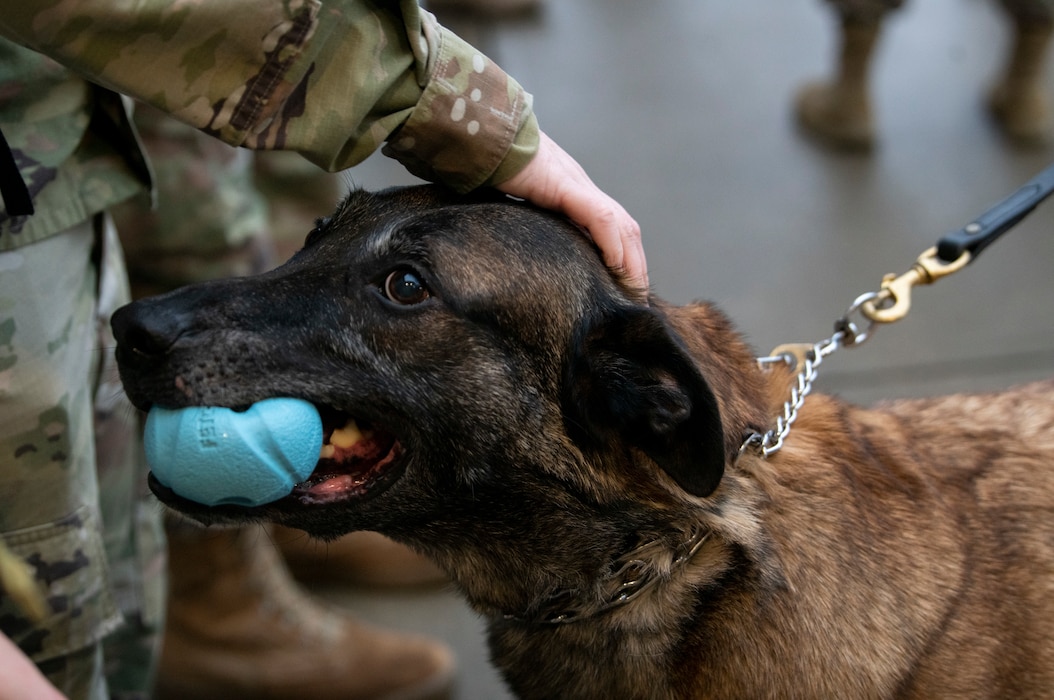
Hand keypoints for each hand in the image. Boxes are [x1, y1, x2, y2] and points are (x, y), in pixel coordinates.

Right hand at [496, 131, 647, 290]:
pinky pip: (599, 217)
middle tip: (636, 295)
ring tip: (632, 287)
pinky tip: (615, 265)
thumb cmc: (492, 168)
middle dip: (635, 262)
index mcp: (572, 193)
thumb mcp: (516, 203)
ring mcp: (576, 185)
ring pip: (620, 224)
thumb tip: (518, 255)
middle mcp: (581, 188)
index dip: (622, 254)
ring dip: (631, 258)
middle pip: (624, 227)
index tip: (622, 286)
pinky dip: (611, 243)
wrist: (482, 137)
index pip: (611, 225)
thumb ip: (529, 221)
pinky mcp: (565, 185)